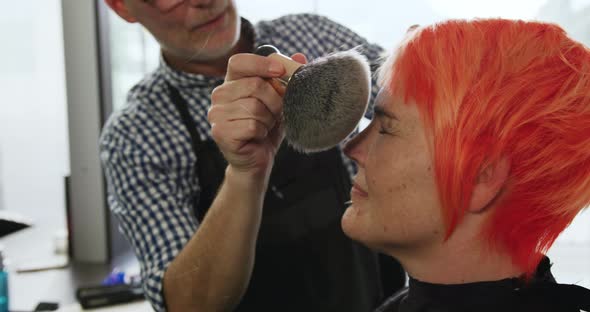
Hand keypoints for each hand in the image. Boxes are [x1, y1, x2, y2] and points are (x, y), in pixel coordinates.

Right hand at [208, 53, 306, 177]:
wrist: (258, 160)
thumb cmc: (267, 128)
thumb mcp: (280, 101)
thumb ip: (287, 78)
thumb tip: (300, 56)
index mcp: (231, 82)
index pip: (239, 62)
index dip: (261, 64)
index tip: (280, 71)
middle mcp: (219, 95)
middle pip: (254, 85)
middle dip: (274, 101)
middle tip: (275, 113)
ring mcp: (216, 114)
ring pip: (254, 107)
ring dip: (268, 119)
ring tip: (265, 126)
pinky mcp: (220, 132)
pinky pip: (252, 126)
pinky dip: (262, 132)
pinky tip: (257, 137)